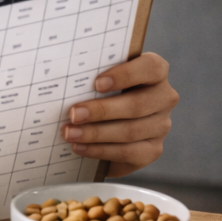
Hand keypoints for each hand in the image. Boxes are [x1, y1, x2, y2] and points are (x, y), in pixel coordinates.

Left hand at [61, 52, 178, 177]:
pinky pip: (128, 152)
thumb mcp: (95, 77)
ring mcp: (160, 125)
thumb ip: (89, 73)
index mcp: (154, 72)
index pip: (151, 67)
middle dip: (102, 110)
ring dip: (96, 134)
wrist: (102, 123)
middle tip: (73, 114)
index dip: (126, 75)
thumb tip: (58, 73)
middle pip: (138, 105)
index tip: (96, 83)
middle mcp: (163, 97)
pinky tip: (80, 147)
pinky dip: (100, 150)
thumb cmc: (96, 90)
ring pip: (131, 131)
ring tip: (69, 133)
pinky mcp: (152, 149)